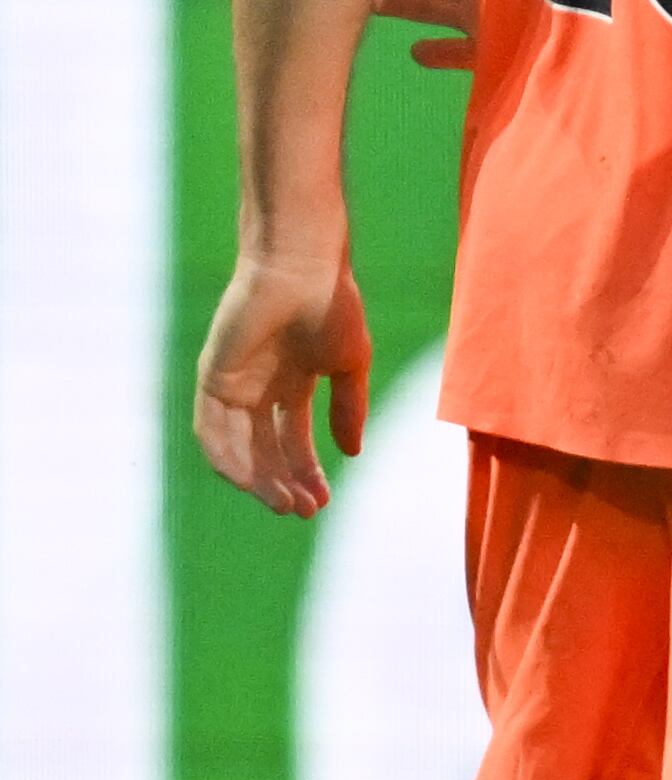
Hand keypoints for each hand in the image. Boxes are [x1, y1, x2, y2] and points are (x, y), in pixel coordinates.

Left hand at [193, 253, 371, 515]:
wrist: (304, 269)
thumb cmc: (333, 305)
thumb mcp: (350, 365)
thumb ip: (348, 408)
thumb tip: (352, 453)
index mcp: (293, 384)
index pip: (294, 441)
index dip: (308, 472)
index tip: (324, 500)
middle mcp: (259, 389)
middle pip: (266, 451)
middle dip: (284, 483)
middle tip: (304, 510)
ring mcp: (233, 386)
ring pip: (238, 448)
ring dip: (258, 479)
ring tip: (285, 503)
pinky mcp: (212, 378)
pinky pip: (211, 431)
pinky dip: (227, 458)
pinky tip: (249, 480)